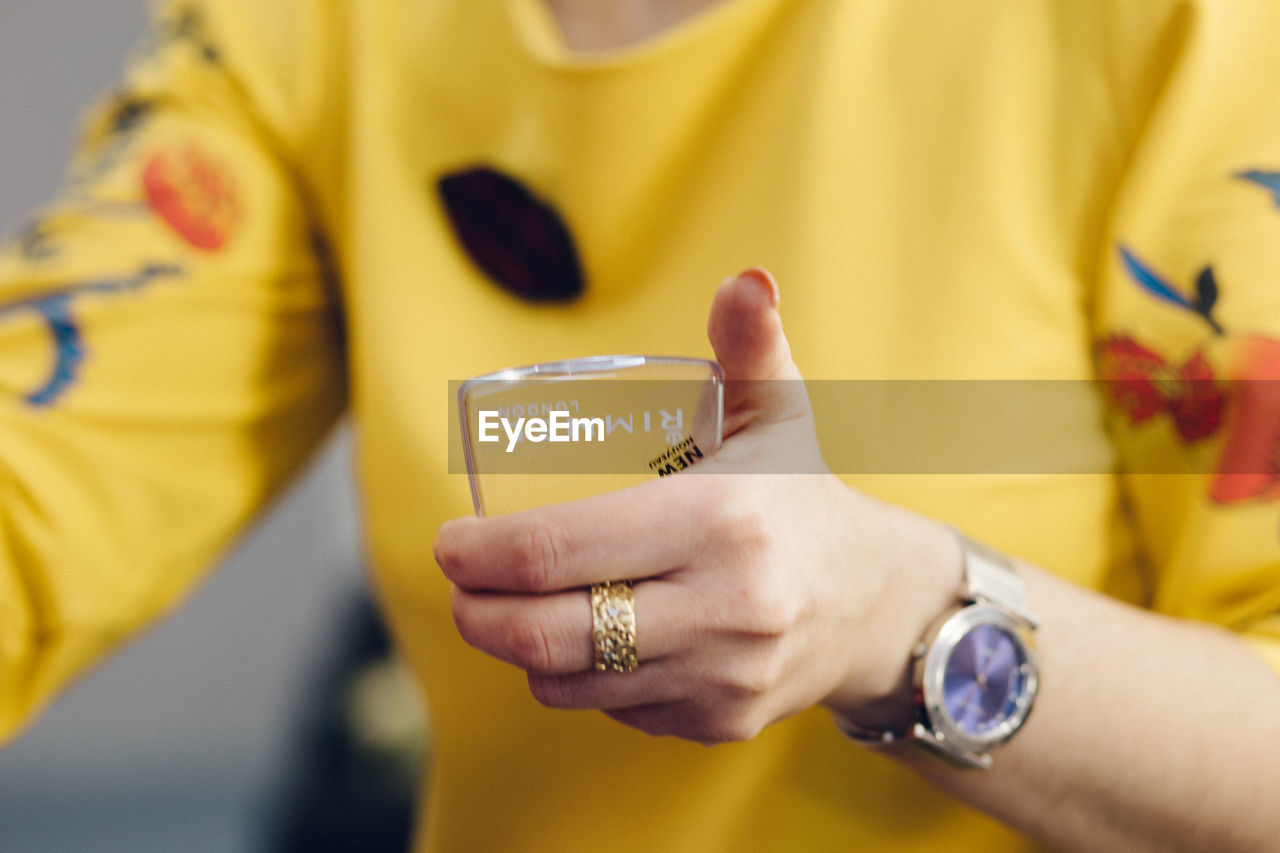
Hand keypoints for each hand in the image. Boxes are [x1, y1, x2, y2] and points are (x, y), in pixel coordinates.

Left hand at [434, 269, 960, 743]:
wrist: (871, 602)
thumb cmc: (800, 497)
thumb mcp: (779, 413)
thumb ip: (748, 344)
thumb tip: (745, 276)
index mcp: (720, 522)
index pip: (560, 553)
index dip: (481, 555)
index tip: (450, 542)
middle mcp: (724, 609)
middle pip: (547, 634)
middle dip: (477, 613)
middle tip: (461, 587)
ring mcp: (721, 677)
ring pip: (568, 682)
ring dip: (524, 648)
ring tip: (520, 609)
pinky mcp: (719, 722)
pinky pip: (611, 709)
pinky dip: (584, 678)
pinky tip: (598, 639)